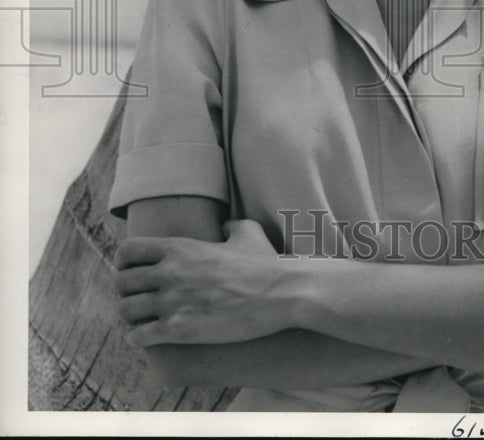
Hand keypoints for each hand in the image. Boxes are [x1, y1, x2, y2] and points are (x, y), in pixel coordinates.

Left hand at [114, 219, 294, 345]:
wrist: (280, 294)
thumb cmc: (266, 264)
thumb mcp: (248, 233)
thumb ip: (231, 225)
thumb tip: (225, 226)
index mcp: (180, 247)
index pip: (128, 251)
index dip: (125, 262)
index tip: (134, 272)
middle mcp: (170, 272)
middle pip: (121, 282)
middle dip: (127, 292)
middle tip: (139, 299)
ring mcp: (172, 301)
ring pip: (125, 310)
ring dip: (131, 317)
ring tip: (142, 320)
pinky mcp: (179, 330)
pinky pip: (139, 337)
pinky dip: (138, 339)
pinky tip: (149, 338)